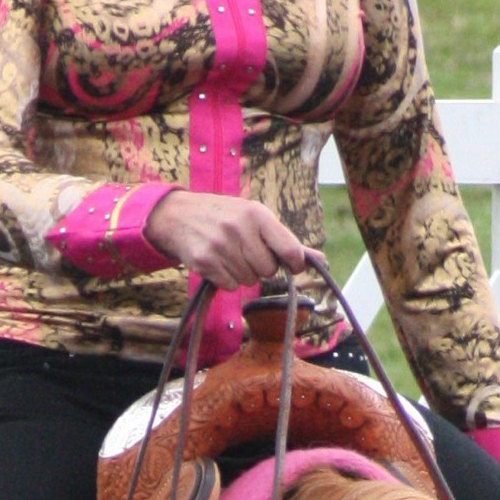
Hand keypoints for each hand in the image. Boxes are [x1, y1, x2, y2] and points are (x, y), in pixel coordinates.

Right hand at [145, 190, 320, 291]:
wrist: (178, 216)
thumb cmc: (225, 217)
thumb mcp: (255, 218)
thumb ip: (287, 241)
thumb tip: (322, 260)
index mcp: (257, 214)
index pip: (290, 249)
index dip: (295, 263)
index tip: (291, 264)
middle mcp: (239, 228)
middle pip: (268, 270)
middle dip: (261, 267)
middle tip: (247, 252)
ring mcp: (221, 245)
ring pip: (249, 280)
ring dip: (243, 274)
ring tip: (230, 255)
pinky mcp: (205, 261)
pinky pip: (230, 286)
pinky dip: (227, 279)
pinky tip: (218, 263)